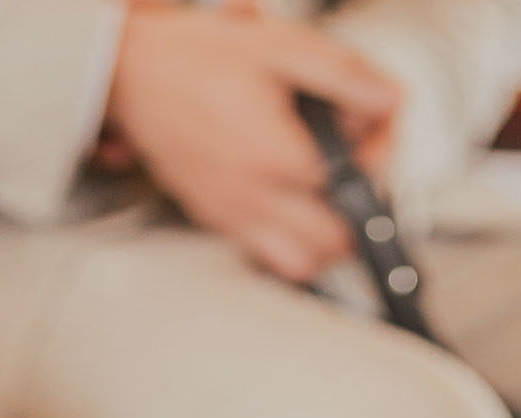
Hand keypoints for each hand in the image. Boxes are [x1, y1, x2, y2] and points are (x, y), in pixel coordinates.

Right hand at [104, 4, 401, 282]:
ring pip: (304, 265)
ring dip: (326, 241)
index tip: (372, 128)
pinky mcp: (216, 221)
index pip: (357, 183)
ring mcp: (234, 217)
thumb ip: (344, 76)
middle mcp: (256, 199)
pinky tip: (288, 202)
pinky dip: (290, 243)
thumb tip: (391, 99)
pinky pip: (267, 257)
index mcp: (277, 157)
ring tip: (326, 199)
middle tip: (354, 172)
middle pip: (337, 244)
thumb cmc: (195, 58)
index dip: (379, 154)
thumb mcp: (279, 49)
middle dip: (358, 212)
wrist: (129, 74)